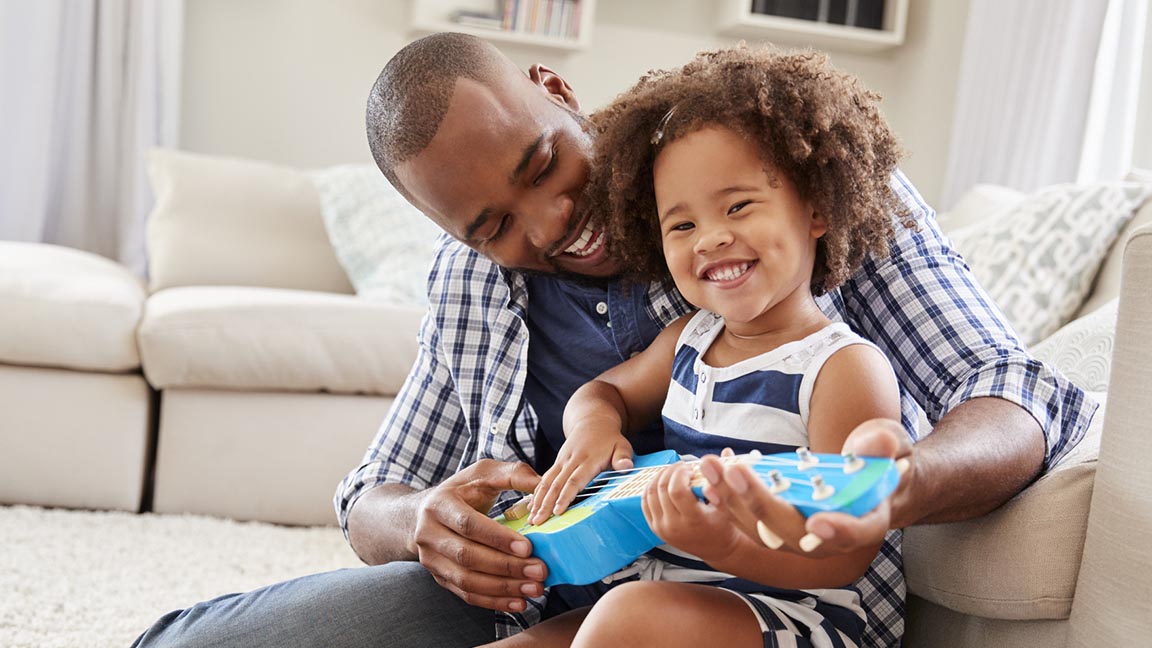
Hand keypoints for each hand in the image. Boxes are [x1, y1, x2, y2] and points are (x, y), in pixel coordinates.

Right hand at [412, 459, 545, 612]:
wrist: (424, 513)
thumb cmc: (462, 491)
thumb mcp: (483, 473)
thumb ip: (514, 474)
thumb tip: (543, 485)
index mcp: (439, 504)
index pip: (468, 524)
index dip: (497, 538)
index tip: (527, 547)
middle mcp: (429, 534)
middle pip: (467, 556)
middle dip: (506, 567)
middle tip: (539, 571)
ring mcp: (432, 560)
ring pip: (467, 580)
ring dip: (503, 588)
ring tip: (535, 589)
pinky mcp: (440, 578)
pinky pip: (467, 594)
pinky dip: (494, 601)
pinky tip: (518, 602)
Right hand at [528, 428, 633, 524]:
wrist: (592, 421)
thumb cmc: (610, 438)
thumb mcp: (622, 445)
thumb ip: (623, 457)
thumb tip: (626, 466)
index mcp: (588, 460)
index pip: (574, 480)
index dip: (565, 496)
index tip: (557, 511)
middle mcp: (571, 461)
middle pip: (556, 485)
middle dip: (546, 504)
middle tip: (538, 522)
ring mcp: (562, 461)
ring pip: (547, 482)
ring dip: (538, 501)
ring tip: (532, 519)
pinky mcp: (557, 462)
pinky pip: (545, 479)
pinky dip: (537, 493)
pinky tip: (532, 507)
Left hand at [641, 462, 741, 561]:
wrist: (716, 549)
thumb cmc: (723, 527)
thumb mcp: (728, 505)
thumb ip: (723, 479)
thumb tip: (725, 453)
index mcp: (693, 521)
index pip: (677, 491)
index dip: (680, 474)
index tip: (689, 468)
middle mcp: (674, 526)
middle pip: (662, 489)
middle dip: (671, 472)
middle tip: (682, 467)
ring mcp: (662, 528)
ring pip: (650, 493)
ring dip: (659, 477)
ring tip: (673, 472)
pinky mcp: (655, 528)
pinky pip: (645, 503)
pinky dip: (650, 488)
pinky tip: (662, 482)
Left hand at [699, 419, 911, 557]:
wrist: (866, 479)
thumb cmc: (881, 462)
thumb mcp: (890, 448)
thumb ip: (882, 446)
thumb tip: (876, 444)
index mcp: (866, 521)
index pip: (856, 533)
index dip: (839, 530)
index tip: (819, 523)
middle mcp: (828, 537)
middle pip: (792, 531)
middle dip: (760, 503)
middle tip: (736, 472)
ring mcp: (798, 534)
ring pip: (761, 528)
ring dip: (732, 499)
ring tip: (710, 466)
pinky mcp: (776, 525)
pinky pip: (747, 520)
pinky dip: (726, 500)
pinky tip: (708, 479)